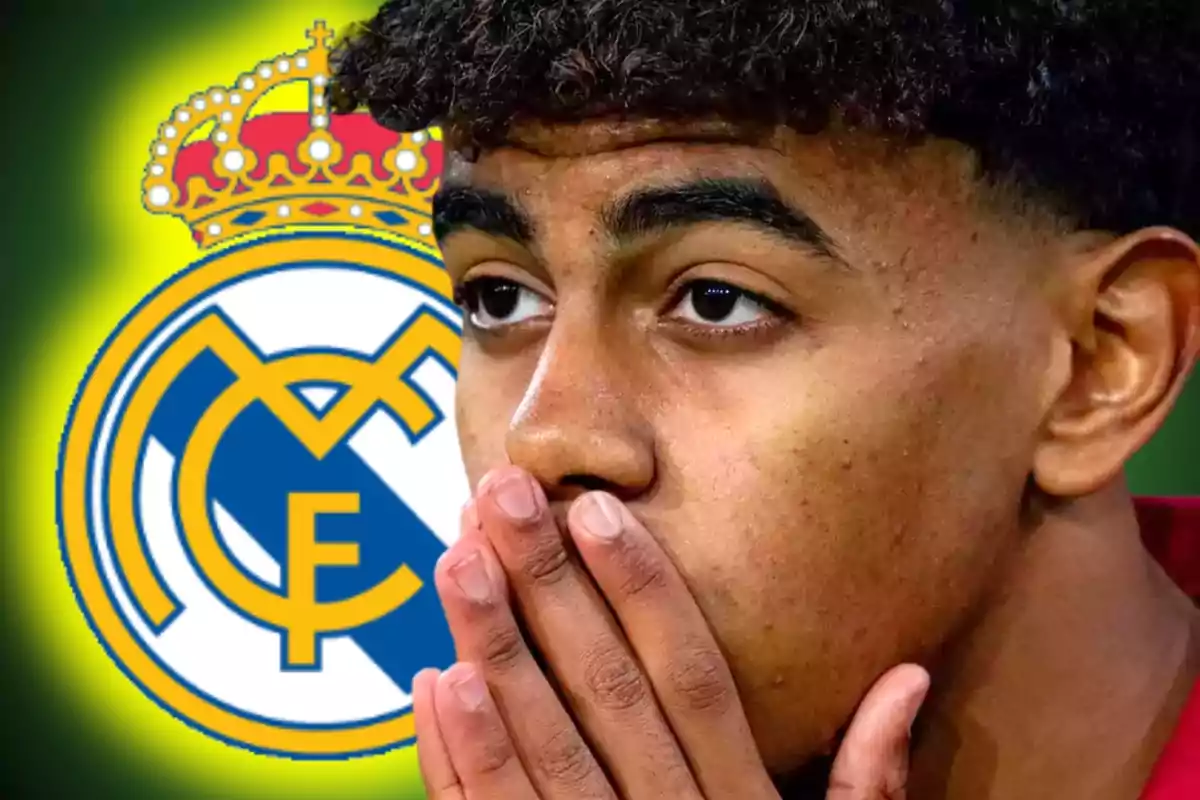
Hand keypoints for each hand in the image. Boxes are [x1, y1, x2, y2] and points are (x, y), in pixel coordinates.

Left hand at [414, 466, 928, 797]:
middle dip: (548, 593)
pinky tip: (430, 684)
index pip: (692, 679)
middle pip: (604, 697)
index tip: (597, 509)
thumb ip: (869, 782)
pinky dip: (456, 762)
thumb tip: (909, 678)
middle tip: (498, 498)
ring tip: (454, 564)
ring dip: (491, 656)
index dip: (643, 592)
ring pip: (539, 755)